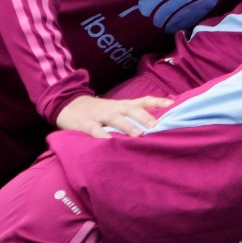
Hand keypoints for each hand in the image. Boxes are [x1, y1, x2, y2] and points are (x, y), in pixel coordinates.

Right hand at [56, 93, 171, 136]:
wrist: (69, 104)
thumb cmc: (100, 110)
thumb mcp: (118, 108)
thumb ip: (134, 113)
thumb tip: (158, 121)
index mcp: (123, 105)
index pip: (143, 100)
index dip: (158, 101)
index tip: (173, 104)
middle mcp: (114, 108)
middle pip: (131, 109)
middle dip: (144, 117)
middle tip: (156, 127)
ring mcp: (99, 115)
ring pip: (115, 118)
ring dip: (127, 126)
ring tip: (138, 135)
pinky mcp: (85, 123)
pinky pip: (94, 129)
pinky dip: (101, 135)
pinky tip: (108, 141)